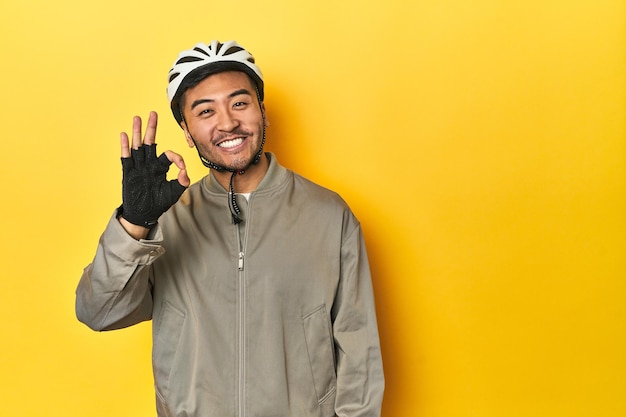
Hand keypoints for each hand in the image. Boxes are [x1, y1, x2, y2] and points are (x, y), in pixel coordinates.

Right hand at [119, 111, 190, 229]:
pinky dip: (125, 147)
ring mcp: (138, 167)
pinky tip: (124, 135)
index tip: (181, 166)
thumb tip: (184, 172)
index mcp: (160, 167)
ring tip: (137, 118)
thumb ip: (181, 182)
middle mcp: (149, 164)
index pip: (168, 155)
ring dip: (137, 132)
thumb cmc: (158, 203)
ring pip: (138, 146)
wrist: (144, 214)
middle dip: (152, 128)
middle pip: (150, 142)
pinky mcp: (128, 173)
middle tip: (153, 113)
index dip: (176, 157)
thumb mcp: (173, 193)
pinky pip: (126, 158)